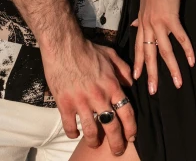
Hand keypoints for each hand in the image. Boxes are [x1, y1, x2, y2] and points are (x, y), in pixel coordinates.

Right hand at [42, 38, 135, 154]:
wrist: (64, 46)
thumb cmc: (88, 49)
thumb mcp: (111, 55)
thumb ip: (123, 70)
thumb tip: (131, 83)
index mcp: (112, 85)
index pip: (127, 113)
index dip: (131, 128)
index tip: (131, 137)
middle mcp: (99, 97)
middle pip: (112, 127)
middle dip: (117, 143)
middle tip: (117, 150)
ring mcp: (81, 102)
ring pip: (91, 131)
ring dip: (94, 141)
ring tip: (95, 143)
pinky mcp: (64, 104)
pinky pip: (70, 126)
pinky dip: (72, 133)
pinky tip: (75, 133)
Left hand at [133, 0, 194, 94]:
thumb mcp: (144, 1)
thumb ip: (140, 15)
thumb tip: (134, 24)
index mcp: (142, 21)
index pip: (138, 46)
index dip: (138, 62)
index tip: (137, 77)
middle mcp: (148, 24)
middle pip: (148, 53)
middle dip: (151, 74)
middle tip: (153, 91)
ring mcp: (159, 22)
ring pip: (164, 50)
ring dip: (172, 68)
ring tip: (178, 83)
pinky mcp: (171, 17)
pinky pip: (179, 37)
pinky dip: (186, 49)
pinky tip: (192, 60)